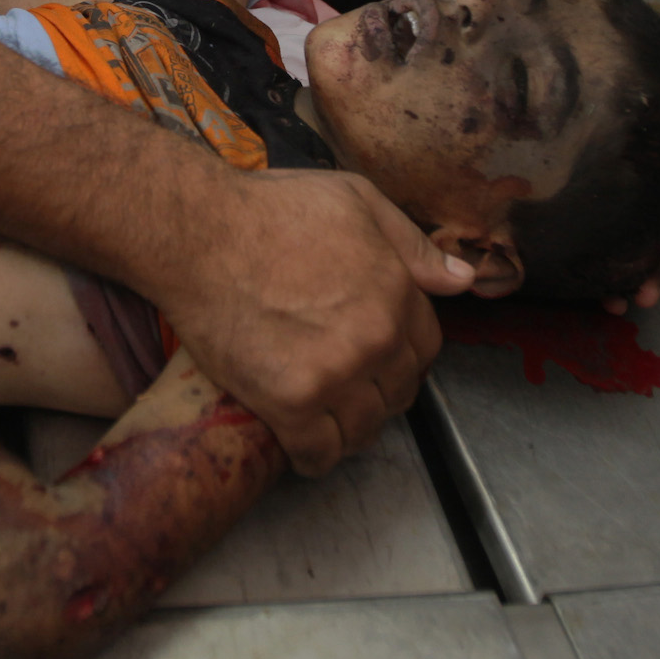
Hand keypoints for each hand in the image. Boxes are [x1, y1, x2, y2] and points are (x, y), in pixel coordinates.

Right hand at [151, 168, 473, 476]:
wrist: (197, 235)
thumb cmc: (268, 209)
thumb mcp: (355, 201)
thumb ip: (410, 243)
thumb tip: (462, 280)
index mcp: (396, 293)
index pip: (425, 349)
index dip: (403, 357)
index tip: (380, 361)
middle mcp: (375, 339)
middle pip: (398, 393)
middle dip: (378, 393)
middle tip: (348, 390)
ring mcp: (335, 376)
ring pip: (363, 429)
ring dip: (349, 430)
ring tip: (326, 420)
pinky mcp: (290, 404)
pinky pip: (319, 454)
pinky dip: (314, 458)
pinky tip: (303, 448)